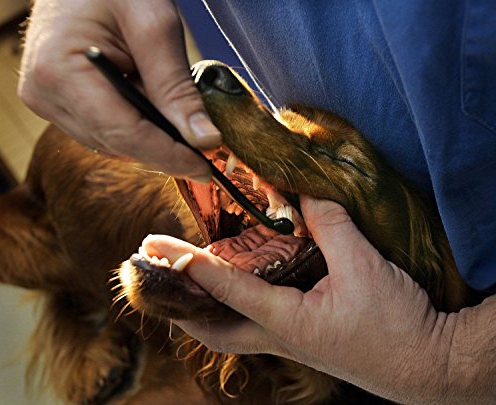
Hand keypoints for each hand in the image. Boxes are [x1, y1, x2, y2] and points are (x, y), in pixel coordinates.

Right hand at [19, 0, 219, 181]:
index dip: (170, 156)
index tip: (205, 168)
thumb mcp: (154, 26)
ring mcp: (49, 101)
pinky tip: (150, 105)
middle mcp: (47, 94)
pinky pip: (104, 131)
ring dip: (151, 137)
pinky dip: (135, 126)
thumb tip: (203, 139)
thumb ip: (176, 87)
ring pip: (113, 143)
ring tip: (174, 113)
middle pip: (119, 144)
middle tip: (204, 150)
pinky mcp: (58, 102)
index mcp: (61, 72)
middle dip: (166, 151)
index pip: (125, 134)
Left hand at [146, 196, 451, 402]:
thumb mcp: (365, 267)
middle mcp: (279, 336)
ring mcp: (289, 341)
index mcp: (288, 322)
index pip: (228, 291)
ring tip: (180, 281)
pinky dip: (232, 306)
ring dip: (201, 308)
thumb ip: (332, 225)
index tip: (162, 249)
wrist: (426, 365)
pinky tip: (236, 287)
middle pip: (212, 330)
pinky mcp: (302, 337)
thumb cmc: (396, 326)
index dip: (194, 267)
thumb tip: (306, 190)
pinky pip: (252, 325)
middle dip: (179, 305)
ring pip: (228, 331)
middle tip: (154, 276)